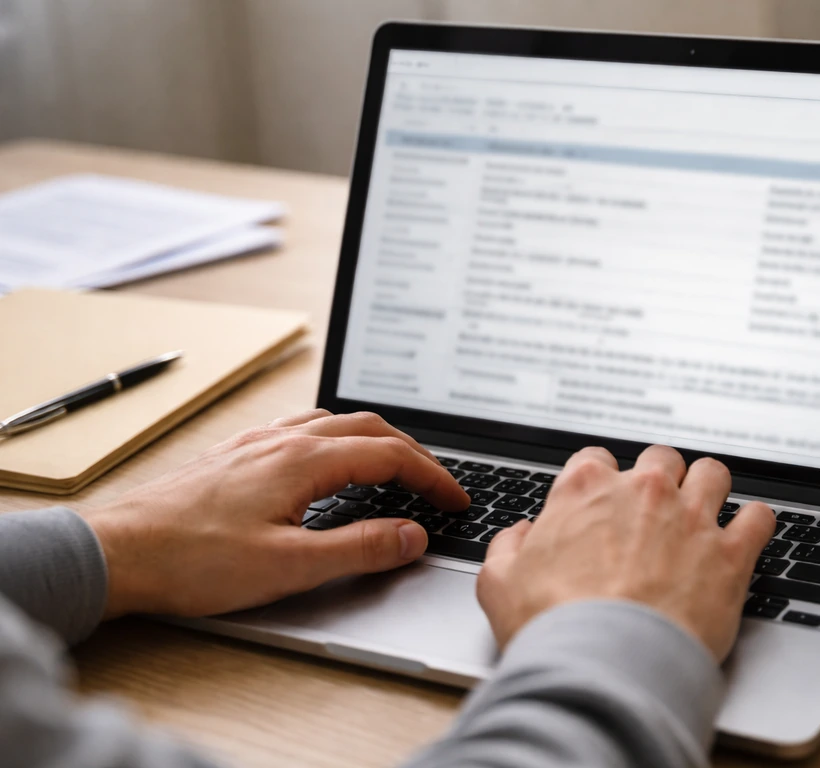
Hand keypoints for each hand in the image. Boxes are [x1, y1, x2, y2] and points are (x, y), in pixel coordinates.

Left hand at [84, 410, 468, 618]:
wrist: (117, 551)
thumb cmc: (192, 560)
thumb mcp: (288, 566)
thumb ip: (359, 548)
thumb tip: (412, 535)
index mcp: (303, 460)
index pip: (389, 456)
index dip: (432, 476)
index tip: (455, 499)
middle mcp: (282, 439)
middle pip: (368, 428)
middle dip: (412, 452)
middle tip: (436, 483)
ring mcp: (256, 442)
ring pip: (334, 422)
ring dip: (375, 439)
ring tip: (393, 466)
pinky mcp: (236, 454)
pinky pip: (301, 427)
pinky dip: (335, 437)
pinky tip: (325, 459)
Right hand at [476, 445, 774, 660]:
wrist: (603, 666)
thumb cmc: (552, 625)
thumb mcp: (499, 582)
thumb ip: (508, 547)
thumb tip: (520, 536)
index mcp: (585, 490)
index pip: (596, 458)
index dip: (601, 481)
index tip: (604, 503)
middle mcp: (641, 491)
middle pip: (660, 458)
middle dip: (658, 480)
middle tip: (655, 511)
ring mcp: (689, 517)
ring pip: (712, 473)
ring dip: (709, 489)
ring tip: (705, 512)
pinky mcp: (729, 553)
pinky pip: (758, 517)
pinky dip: (754, 524)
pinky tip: (745, 536)